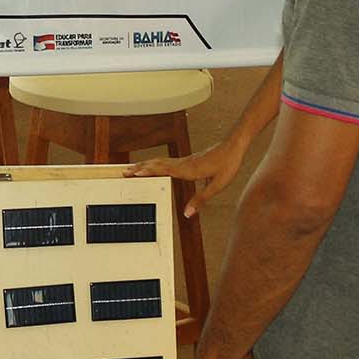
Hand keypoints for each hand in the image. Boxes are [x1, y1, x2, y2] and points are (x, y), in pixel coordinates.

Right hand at [129, 139, 245, 219]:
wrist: (234, 145)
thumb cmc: (227, 164)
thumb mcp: (217, 185)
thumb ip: (201, 199)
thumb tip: (187, 213)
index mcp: (188, 170)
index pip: (163, 170)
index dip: (148, 172)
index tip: (134, 173)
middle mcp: (183, 164)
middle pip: (157, 164)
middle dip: (140, 168)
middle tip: (124, 171)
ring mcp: (185, 160)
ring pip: (160, 162)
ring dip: (146, 165)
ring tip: (133, 168)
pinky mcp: (188, 160)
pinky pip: (167, 161)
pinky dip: (156, 164)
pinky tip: (154, 167)